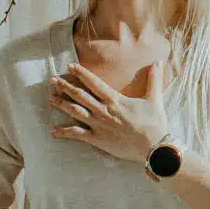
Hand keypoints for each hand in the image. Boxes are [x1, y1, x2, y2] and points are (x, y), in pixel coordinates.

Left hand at [49, 62, 172, 163]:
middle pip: (80, 96)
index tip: (69, 66)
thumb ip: (154, 79)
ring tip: (50, 98)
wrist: (154, 147)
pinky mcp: (97, 139)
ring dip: (62, 104)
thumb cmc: (155, 123)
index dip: (81, 73)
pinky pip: (77, 135)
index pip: (94, 83)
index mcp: (115, 100)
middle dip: (65, 87)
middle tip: (52, 81)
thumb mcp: (155, 99)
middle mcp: (103, 111)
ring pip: (75, 112)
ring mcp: (99, 125)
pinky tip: (53, 131)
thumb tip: (159, 61)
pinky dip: (64, 132)